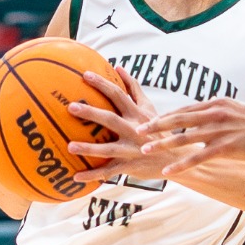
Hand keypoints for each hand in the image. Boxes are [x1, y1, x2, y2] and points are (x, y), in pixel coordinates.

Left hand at [64, 69, 180, 183]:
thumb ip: (133, 88)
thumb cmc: (158, 129)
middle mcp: (134, 130)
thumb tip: (118, 67)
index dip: (102, 84)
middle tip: (71, 107)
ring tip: (69, 146)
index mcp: (137, 114)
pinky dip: (92, 175)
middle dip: (91, 113)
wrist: (175, 158)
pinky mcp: (130, 166)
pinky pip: (108, 172)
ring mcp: (131, 149)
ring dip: (89, 149)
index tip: (85, 75)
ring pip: (108, 149)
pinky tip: (74, 177)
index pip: (118, 95)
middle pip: (110, 119)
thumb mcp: (149, 108)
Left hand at [138, 97, 244, 172]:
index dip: (165, 116)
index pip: (185, 110)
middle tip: (137, 130)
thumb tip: (202, 119)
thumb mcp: (236, 112)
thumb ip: (216, 115)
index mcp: (216, 104)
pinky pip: (199, 156)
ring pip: (184, 138)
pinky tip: (169, 171)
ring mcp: (221, 130)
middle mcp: (215, 114)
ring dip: (162, 144)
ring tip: (145, 150)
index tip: (148, 120)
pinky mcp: (228, 147)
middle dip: (156, 125)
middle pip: (178, 119)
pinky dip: (182, 163)